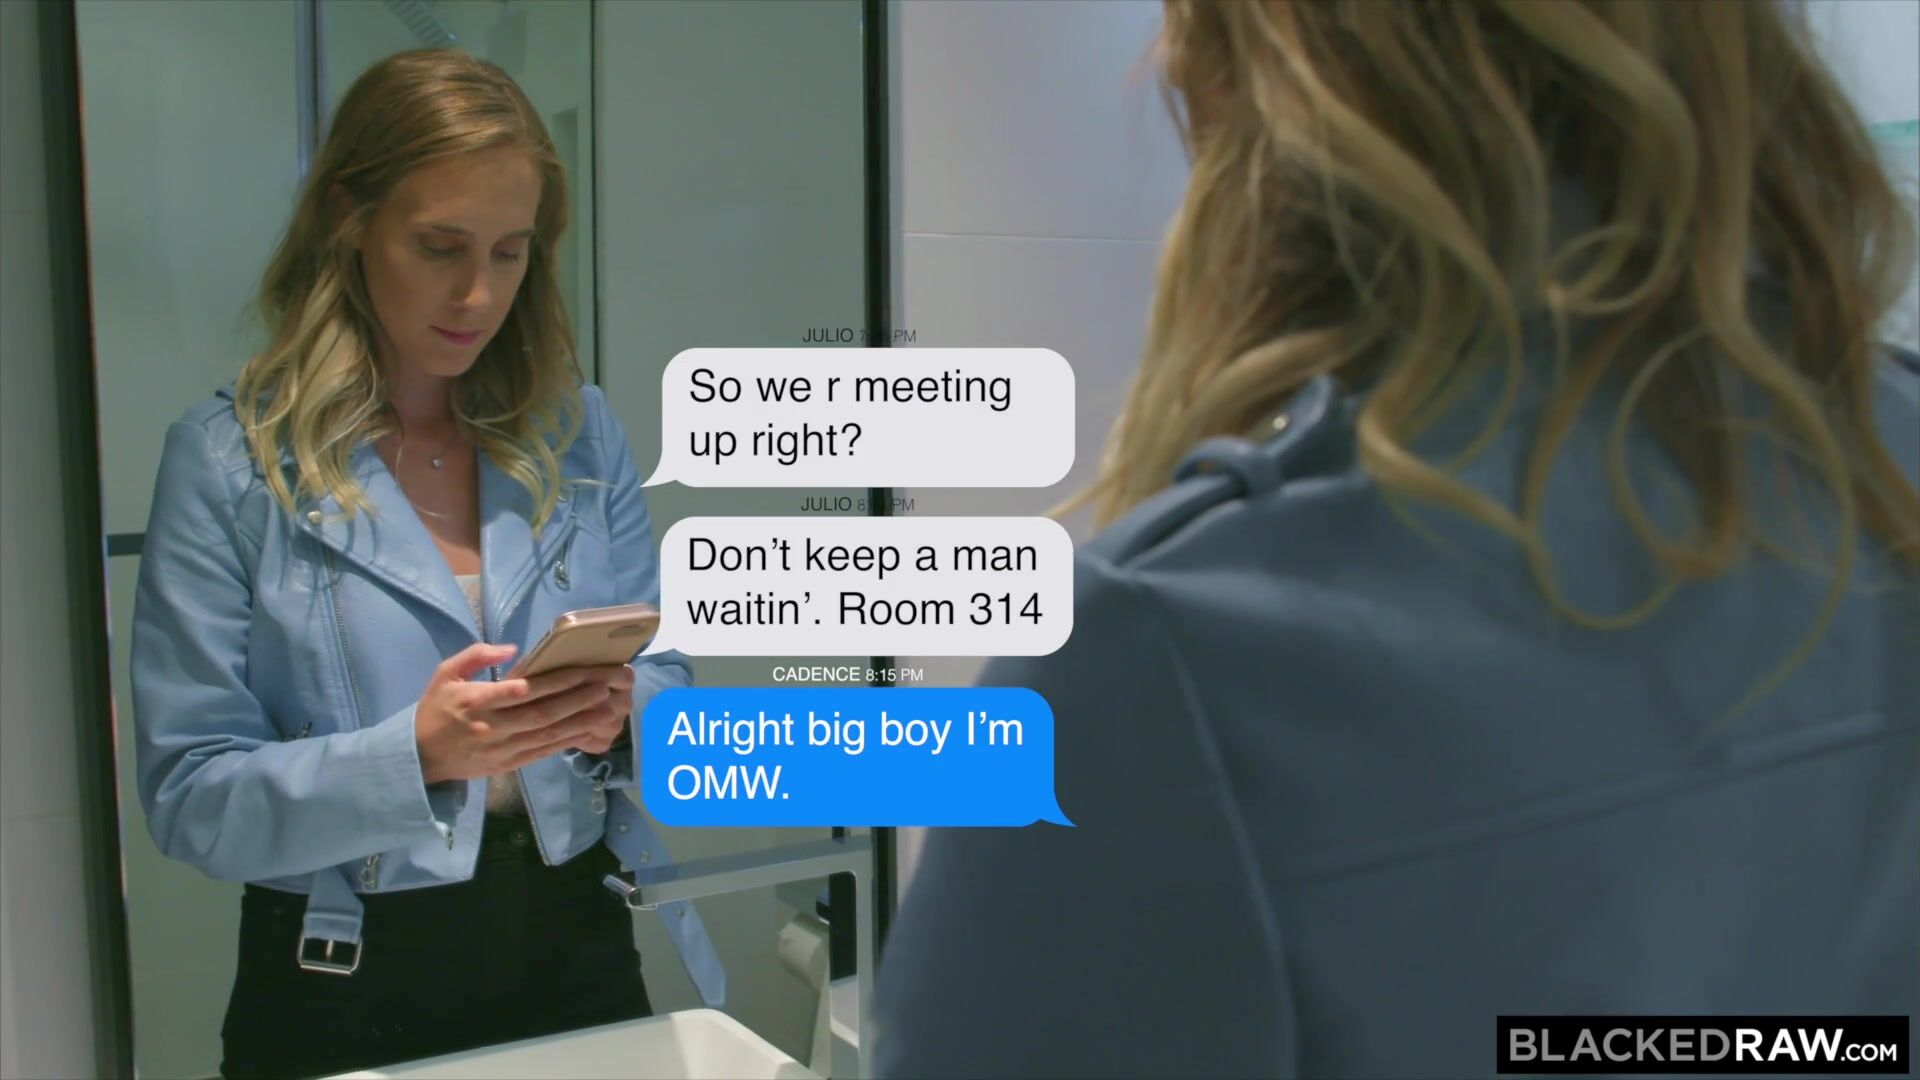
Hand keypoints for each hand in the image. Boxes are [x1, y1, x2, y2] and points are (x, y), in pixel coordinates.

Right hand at [412, 644, 629, 784]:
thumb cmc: (435, 710)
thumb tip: (512, 648)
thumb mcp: (445, 674)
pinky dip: (567, 741)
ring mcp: (502, 749)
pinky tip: (588, 731)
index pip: (522, 690)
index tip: (582, 671)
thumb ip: (476, 656)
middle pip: (542, 713)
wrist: (420, 758)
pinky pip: (543, 752)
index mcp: (476, 701)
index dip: (555, 682)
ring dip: (581, 721)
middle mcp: (492, 727)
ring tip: (608, 708)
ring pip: (548, 734)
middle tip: (605, 686)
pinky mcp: (509, 765)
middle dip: (578, 699)